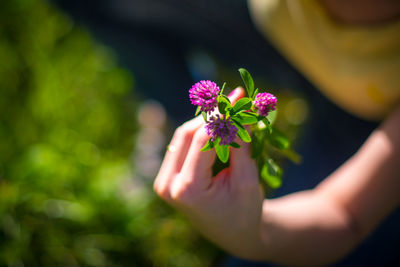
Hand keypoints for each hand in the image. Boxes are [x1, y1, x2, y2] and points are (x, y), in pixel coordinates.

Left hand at [154, 88, 265, 258]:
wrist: (233, 233)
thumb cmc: (245, 211)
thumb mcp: (247, 179)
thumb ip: (241, 143)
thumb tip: (243, 107)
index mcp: (187, 190)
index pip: (202, 140)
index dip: (222, 116)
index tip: (241, 98)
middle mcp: (169, 184)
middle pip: (187, 133)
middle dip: (213, 114)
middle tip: (237, 96)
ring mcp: (164, 180)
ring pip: (183, 135)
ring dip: (206, 120)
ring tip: (230, 107)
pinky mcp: (167, 175)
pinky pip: (182, 144)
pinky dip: (201, 131)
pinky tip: (218, 121)